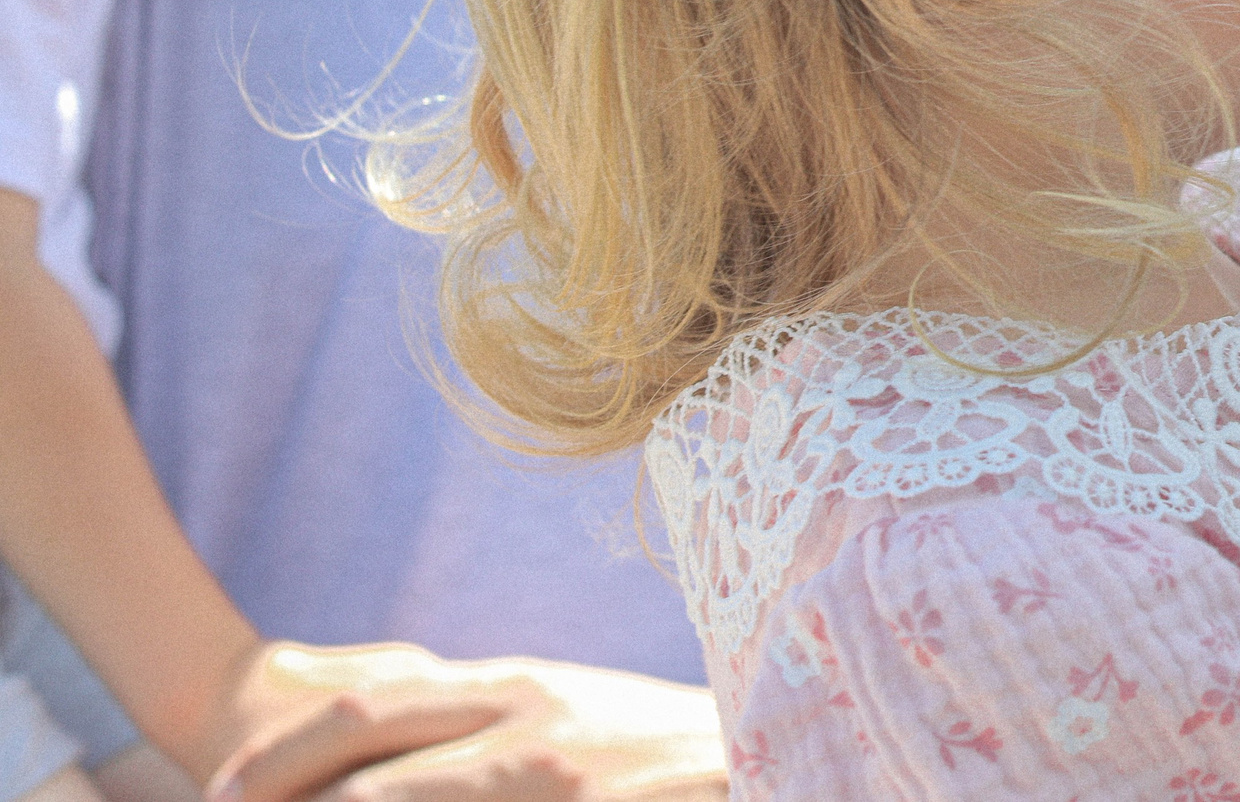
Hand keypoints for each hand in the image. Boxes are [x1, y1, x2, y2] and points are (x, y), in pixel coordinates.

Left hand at [209, 644, 723, 801]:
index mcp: (515, 685)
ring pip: (397, 790)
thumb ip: (488, 717)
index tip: (221, 789)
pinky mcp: (582, 801)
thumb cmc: (669, 753)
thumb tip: (391, 721)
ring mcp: (555, 765)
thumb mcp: (571, 712)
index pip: (368, 703)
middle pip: (362, 739)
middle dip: (274, 782)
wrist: (782, 753)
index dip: (279, 749)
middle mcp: (525, 714)